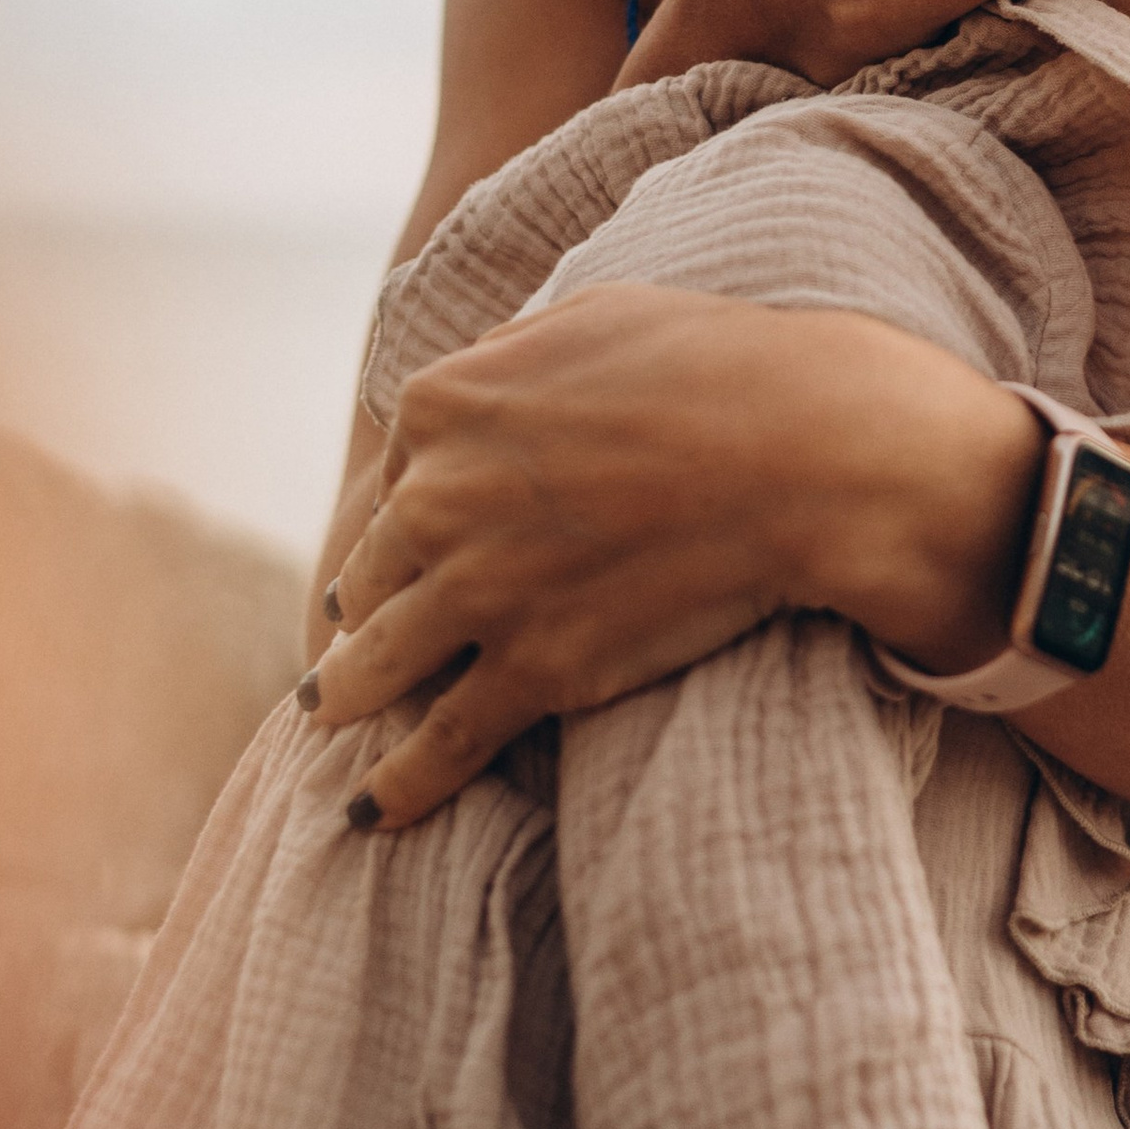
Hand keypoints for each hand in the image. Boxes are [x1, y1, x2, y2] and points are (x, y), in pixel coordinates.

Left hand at [308, 286, 1041, 826]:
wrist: (802, 449)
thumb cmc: (722, 366)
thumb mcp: (594, 317)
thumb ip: (513, 357)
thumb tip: (480, 386)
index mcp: (441, 406)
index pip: (398, 476)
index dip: (412, 513)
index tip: (413, 545)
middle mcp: (433, 500)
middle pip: (373, 569)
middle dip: (368, 601)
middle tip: (361, 630)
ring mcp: (477, 592)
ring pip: (375, 663)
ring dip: (346, 692)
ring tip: (327, 713)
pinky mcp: (533, 671)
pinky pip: (440, 743)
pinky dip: (398, 784)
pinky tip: (369, 811)